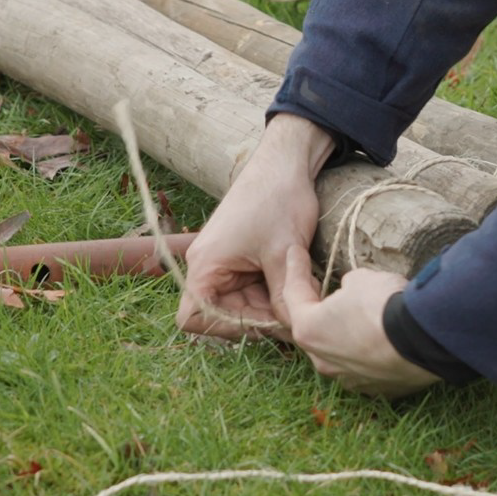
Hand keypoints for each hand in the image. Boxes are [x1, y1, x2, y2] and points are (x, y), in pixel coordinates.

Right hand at [178, 115, 332, 338]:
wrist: (287, 164)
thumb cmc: (279, 201)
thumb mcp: (284, 255)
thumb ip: (284, 299)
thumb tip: (294, 331)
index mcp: (205, 265)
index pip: (195, 318)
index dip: (227, 329)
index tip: (265, 322)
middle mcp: (207, 265)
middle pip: (222, 314)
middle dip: (259, 317)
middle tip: (295, 314)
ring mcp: (223, 262)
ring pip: (241, 304)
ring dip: (270, 305)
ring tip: (301, 292)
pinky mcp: (239, 258)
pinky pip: (250, 288)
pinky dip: (272, 291)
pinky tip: (296, 281)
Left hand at [280, 246, 440, 396]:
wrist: (423, 338)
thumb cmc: (384, 304)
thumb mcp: (361, 279)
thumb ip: (349, 286)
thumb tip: (352, 291)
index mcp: (309, 330)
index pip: (294, 293)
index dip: (295, 268)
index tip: (293, 253)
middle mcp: (323, 361)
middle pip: (313, 329)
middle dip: (314, 308)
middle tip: (316, 286)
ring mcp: (350, 379)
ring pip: (338, 352)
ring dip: (341, 333)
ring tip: (352, 314)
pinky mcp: (376, 389)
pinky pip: (365, 365)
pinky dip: (367, 351)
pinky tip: (378, 338)